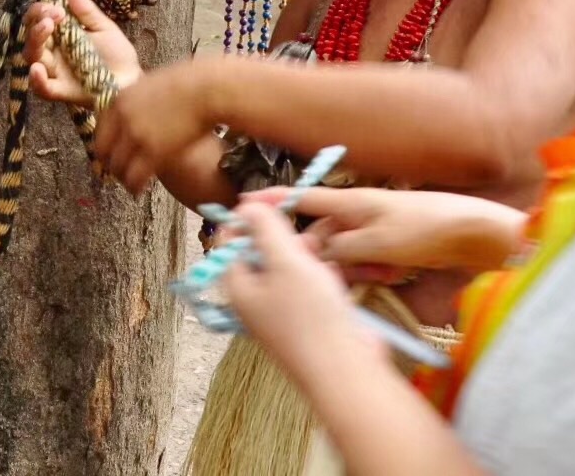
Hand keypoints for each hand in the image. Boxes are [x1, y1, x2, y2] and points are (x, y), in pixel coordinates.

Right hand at [25, 0, 141, 105]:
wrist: (131, 81)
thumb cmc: (116, 54)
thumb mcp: (104, 28)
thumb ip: (86, 11)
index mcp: (60, 34)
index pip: (39, 19)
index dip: (41, 10)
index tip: (56, 8)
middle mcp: (52, 52)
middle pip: (32, 36)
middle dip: (37, 22)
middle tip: (52, 17)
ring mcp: (54, 72)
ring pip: (32, 57)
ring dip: (35, 41)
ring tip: (46, 29)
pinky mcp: (60, 91)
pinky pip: (42, 88)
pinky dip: (36, 79)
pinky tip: (37, 69)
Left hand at [93, 59, 214, 194]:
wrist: (208, 90)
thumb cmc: (190, 83)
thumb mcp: (153, 85)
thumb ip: (138, 100)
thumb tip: (136, 110)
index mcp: (120, 99)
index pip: (100, 129)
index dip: (105, 146)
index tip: (110, 155)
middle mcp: (123, 118)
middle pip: (104, 150)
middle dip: (110, 164)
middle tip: (118, 173)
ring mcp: (136, 136)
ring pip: (118, 167)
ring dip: (123, 179)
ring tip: (130, 185)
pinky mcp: (154, 153)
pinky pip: (135, 177)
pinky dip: (135, 187)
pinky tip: (139, 191)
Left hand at [224, 203, 380, 387]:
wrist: (344, 370)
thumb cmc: (309, 314)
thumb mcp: (284, 260)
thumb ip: (265, 228)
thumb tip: (247, 205)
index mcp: (238, 285)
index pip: (230, 241)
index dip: (248, 219)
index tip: (274, 204)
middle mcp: (255, 299)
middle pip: (262, 252)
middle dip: (286, 240)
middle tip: (308, 237)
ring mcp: (281, 312)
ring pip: (291, 268)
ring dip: (309, 259)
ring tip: (325, 263)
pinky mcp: (307, 320)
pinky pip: (310, 287)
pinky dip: (322, 279)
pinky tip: (335, 283)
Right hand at [244, 186, 525, 274]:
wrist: (479, 237)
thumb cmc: (428, 230)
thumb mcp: (376, 242)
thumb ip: (339, 248)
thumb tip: (314, 255)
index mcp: (352, 201)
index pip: (304, 198)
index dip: (275, 202)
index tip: (244, 205)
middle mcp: (360, 213)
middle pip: (322, 235)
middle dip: (324, 256)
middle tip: (341, 272)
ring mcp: (377, 231)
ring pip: (344, 253)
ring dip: (354, 267)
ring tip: (383, 272)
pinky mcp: (394, 249)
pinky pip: (367, 262)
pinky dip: (373, 271)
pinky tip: (394, 277)